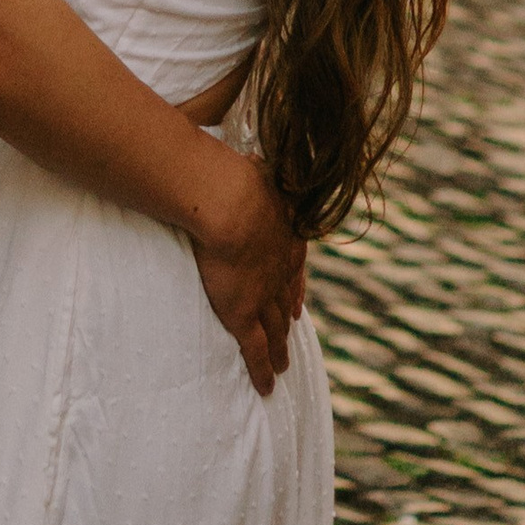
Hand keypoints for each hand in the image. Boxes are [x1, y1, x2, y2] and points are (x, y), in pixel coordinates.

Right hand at [192, 151, 307, 397]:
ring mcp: (265, 291)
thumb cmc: (234, 173)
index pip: (291, 260)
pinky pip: (255, 351)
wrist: (230, 202)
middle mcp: (281, 264)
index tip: (295, 292)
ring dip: (280, 346)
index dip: (293, 278)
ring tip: (285, 363)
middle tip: (292, 326)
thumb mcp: (247, 160)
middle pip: (287, 295)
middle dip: (289, 313)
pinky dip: (263, 369)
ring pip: (275, 328)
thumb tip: (229, 136)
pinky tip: (268, 388)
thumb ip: (241, 158)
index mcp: (283, 230)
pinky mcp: (244, 314)